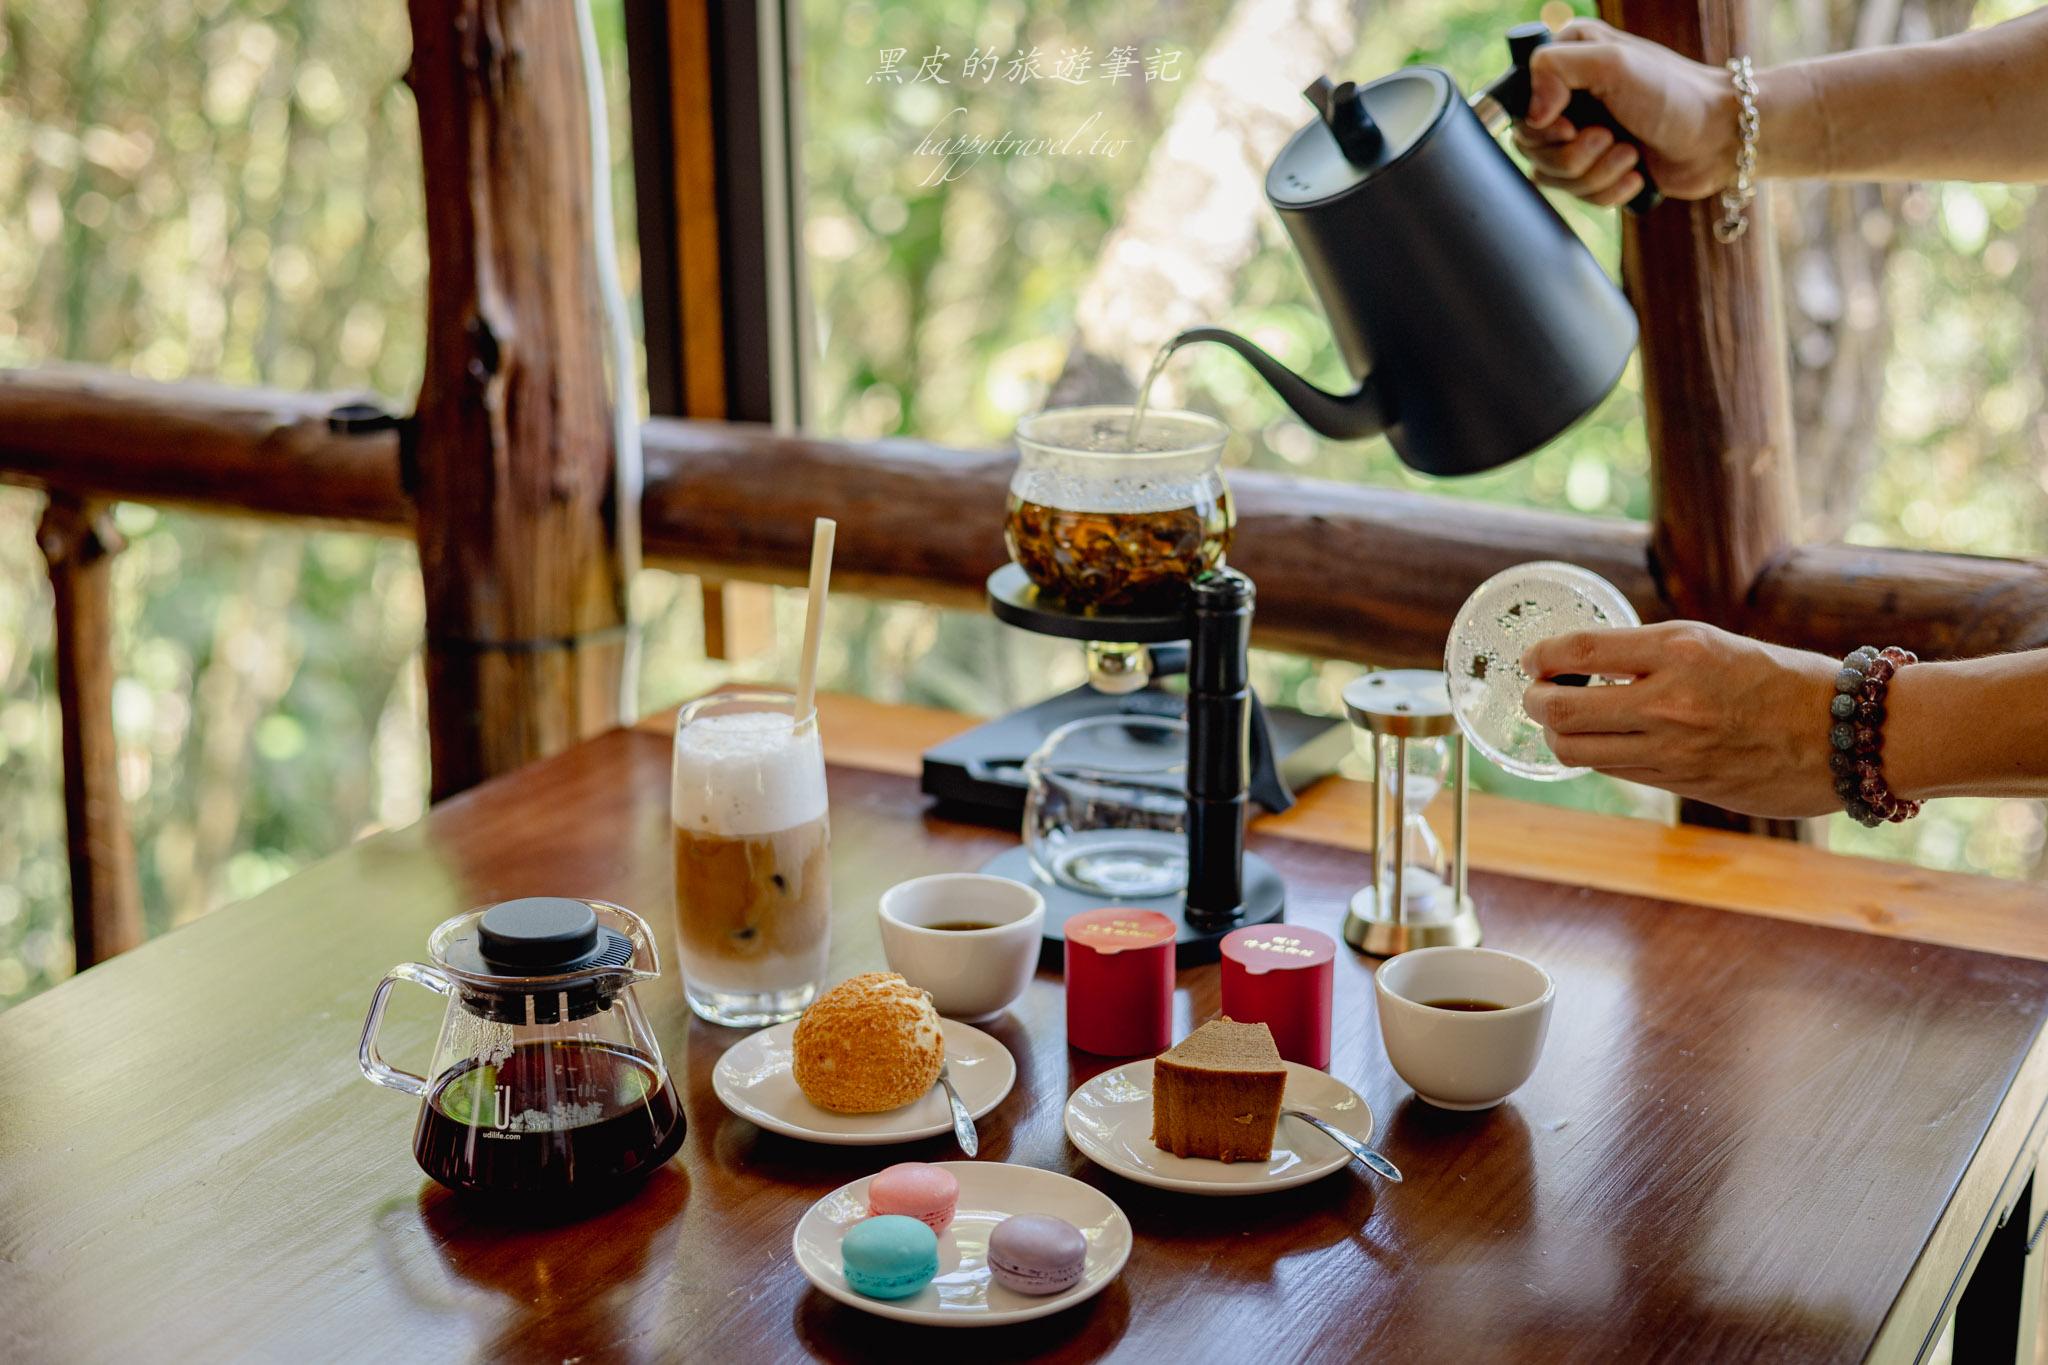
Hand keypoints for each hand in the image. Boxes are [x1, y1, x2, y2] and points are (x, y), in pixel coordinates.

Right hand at [1512, 18, 1739, 203]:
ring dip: (1594, 173)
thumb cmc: (1674, 92)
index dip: (1538, 126)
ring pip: (1552, 176)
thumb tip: (1531, 113)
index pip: (1518, 103)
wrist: (1721, 137)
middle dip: (1571, 154)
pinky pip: (1578, 196)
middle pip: (1530, 147)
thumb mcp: (1612, 62)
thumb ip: (1556, 67)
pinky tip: (1636, 174)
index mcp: (1568, 62)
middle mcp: (1570, 99)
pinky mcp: (1598, 170)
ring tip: (1630, 155)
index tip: (1568, 125)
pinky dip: (1608, 190)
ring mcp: (1583, 136)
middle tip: (1607, 138)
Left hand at [1521, 621, 1840, 817]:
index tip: (1532, 658)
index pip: (1580, 650)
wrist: (1847, 736)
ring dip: (1556, 736)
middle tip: (1536, 692)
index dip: (1541, 656)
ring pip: (1577, 751)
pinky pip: (1614, 771)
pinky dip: (1596, 755)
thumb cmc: (1782, 680)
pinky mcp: (1680, 783)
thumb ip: (1650, 655)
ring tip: (1562, 721)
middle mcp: (1669, 699)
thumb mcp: (1714, 645)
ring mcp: (1673, 748)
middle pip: (1560, 710)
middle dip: (1535, 701)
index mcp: (1680, 649)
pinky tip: (1602, 741)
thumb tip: (1584, 666)